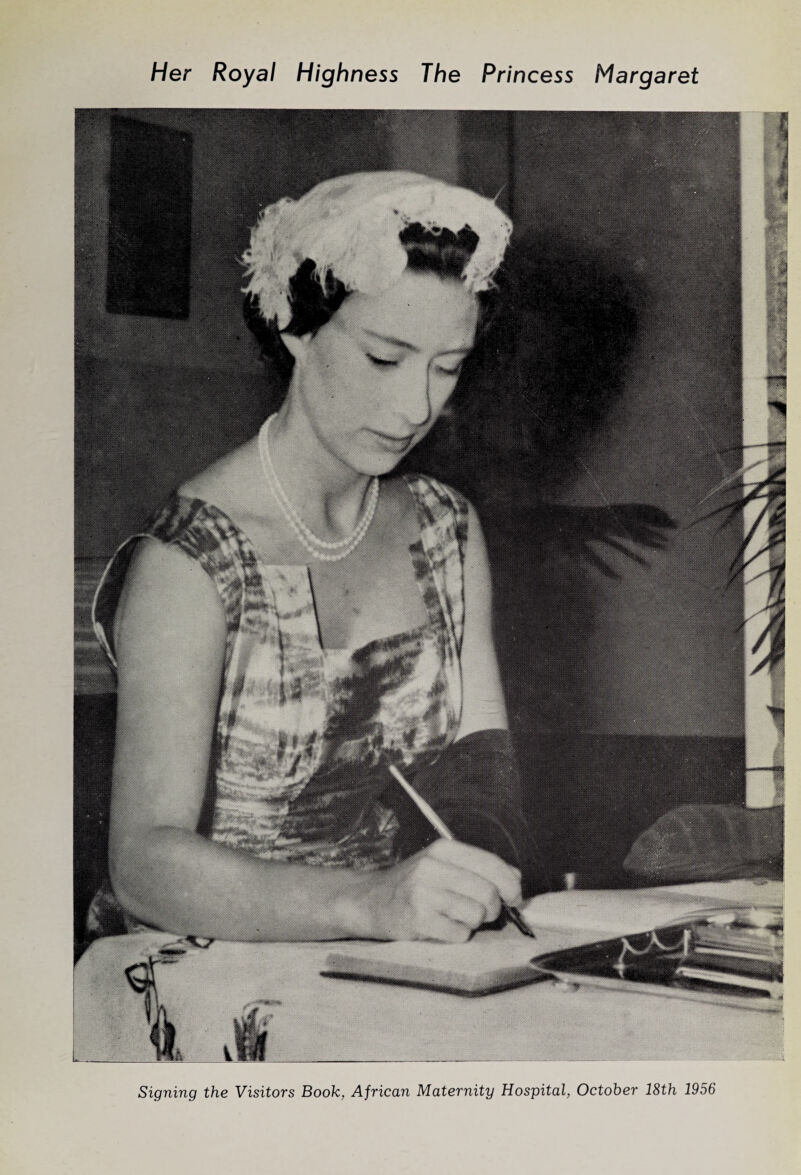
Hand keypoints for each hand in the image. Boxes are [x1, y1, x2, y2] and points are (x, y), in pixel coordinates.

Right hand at [360, 839, 522, 942]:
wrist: (370, 900)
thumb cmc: (414, 884)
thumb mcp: (443, 865)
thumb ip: (478, 867)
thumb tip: (515, 879)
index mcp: (443, 849)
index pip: (491, 864)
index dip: (510, 884)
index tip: (515, 896)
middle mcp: (432, 867)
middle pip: (488, 893)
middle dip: (492, 908)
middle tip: (481, 912)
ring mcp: (423, 893)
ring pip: (476, 914)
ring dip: (472, 922)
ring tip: (454, 917)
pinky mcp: (418, 919)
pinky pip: (459, 934)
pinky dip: (456, 935)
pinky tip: (441, 927)